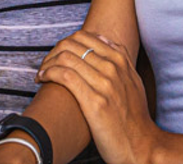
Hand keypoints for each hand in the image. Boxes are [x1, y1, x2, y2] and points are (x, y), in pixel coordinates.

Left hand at [37, 30, 159, 163]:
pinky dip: (49, 73)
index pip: (84, 37)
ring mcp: (105, 83)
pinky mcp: (94, 101)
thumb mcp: (133, 81)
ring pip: (66, 57)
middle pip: (72, 44)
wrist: (140, 144)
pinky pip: (65, 75)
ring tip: (41, 74)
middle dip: (53, 52)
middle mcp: (113, 67)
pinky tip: (43, 80)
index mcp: (120, 60)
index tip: (56, 56)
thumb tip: (105, 42)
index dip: (64, 44)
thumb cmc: (134, 117)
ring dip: (47, 63)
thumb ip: (121, 61)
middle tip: (45, 65)